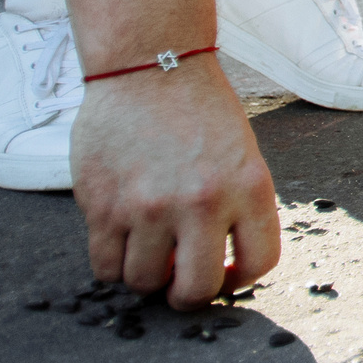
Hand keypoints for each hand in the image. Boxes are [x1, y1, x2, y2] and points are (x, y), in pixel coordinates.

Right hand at [71, 59, 279, 309]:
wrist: (148, 66)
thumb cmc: (198, 112)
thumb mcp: (241, 155)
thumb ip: (236, 210)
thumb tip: (217, 269)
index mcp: (249, 187)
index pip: (259, 263)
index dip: (240, 281)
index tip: (224, 275)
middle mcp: (202, 202)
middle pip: (196, 290)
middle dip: (187, 295)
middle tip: (178, 281)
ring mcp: (148, 207)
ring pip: (143, 283)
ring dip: (145, 275)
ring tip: (147, 247)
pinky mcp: (103, 205)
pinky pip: (104, 266)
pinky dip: (113, 262)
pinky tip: (121, 238)